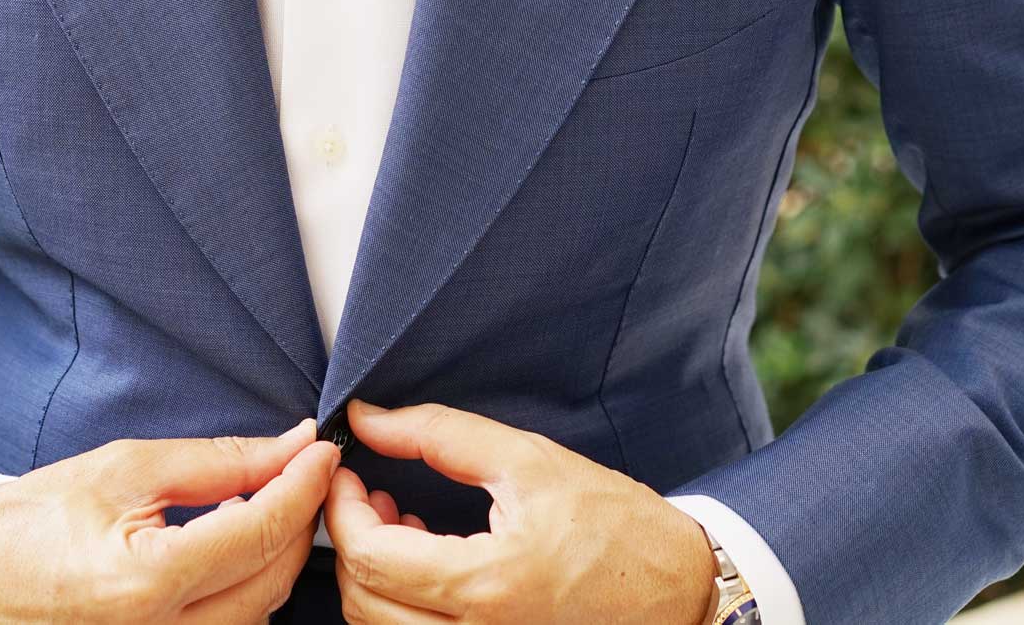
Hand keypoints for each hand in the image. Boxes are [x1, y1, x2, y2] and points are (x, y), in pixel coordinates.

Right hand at [0, 419, 339, 623]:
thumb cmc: (34, 521)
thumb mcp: (125, 469)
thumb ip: (218, 462)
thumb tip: (289, 446)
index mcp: (146, 585)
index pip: (260, 531)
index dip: (303, 483)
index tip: (321, 447)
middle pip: (274, 579)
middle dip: (299, 519)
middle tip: (303, 468)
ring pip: (260, 612)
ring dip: (276, 555)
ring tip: (267, 501)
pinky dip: (247, 587)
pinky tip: (236, 547)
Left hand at [325, 400, 717, 624]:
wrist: (682, 591)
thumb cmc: (617, 526)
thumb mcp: (528, 461)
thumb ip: (438, 434)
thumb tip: (367, 419)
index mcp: (487, 585)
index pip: (370, 556)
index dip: (341, 508)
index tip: (347, 473)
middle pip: (363, 601)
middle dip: (350, 540)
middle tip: (369, 493)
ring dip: (373, 574)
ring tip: (401, 522)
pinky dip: (401, 604)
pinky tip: (426, 562)